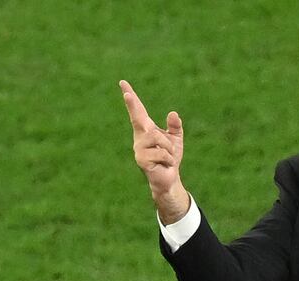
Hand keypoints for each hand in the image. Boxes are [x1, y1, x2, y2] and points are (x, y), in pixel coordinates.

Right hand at [120, 80, 188, 222]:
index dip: (131, 98)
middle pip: (138, 118)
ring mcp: (139, 149)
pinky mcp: (142, 160)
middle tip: (126, 93)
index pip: (138, 111)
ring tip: (168, 157)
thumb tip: (172, 113)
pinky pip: (162, 153)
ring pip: (157, 138)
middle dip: (132, 105)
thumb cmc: (169, 159)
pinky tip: (165, 165)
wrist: (169, 179)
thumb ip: (174, 126)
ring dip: (169, 148)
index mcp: (146, 130)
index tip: (123, 83)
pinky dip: (169, 159)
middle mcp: (139, 137)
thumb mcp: (175, 140)